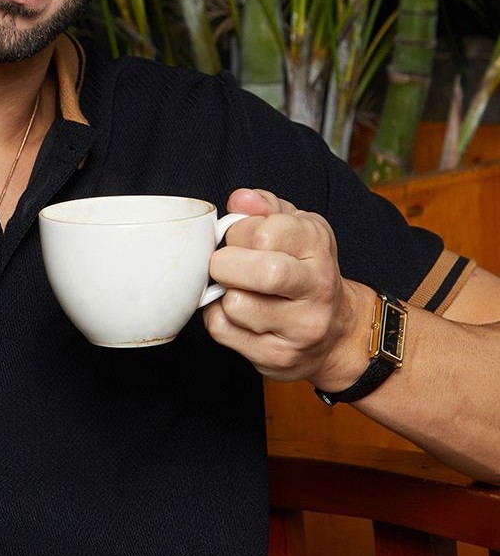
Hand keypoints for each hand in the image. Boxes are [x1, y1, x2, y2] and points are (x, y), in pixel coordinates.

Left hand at [203, 188, 373, 388]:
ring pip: (237, 305)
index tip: (238, 238)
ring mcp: (301, 326)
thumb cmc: (304, 272)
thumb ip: (265, 209)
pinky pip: (225, 331)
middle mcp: (317, 287)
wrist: (337, 334)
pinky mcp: (278, 356)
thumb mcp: (296, 230)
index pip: (268, 231)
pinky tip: (234, 313)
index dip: (239, 232)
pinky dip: (218, 318)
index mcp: (319, 246)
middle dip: (225, 264)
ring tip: (236, 290)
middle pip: (262, 272)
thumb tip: (240, 199)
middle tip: (223, 265)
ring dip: (222, 295)